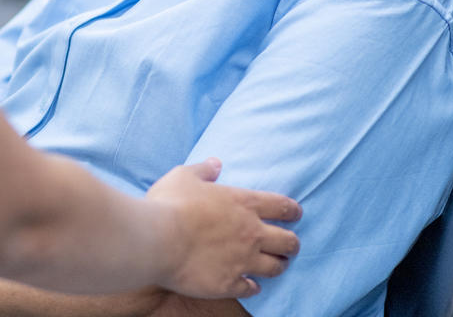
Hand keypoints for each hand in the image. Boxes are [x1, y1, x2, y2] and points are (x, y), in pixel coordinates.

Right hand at [145, 158, 300, 299]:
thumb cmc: (169, 204)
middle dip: (292, 243)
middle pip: (288, 241)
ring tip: (277, 265)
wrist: (156, 240)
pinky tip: (251, 286)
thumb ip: (203, 170)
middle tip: (290, 245)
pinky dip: (253, 287)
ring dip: (278, 265)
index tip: (296, 214)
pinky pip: (251, 289)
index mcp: (243, 204)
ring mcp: (242, 260)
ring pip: (276, 267)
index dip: (293, 211)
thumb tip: (215, 164)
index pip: (283, 206)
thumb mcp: (184, 176)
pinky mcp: (229, 283)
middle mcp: (251, 233)